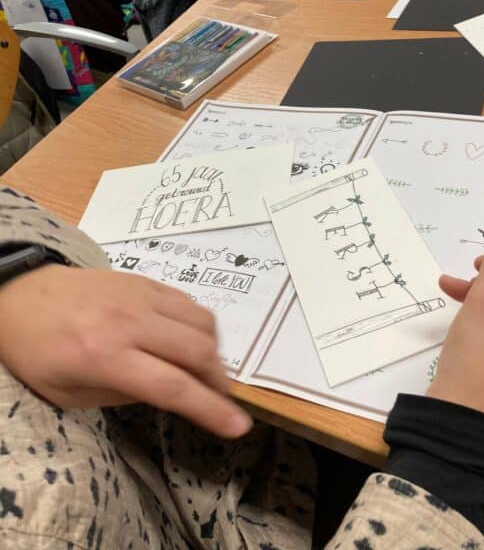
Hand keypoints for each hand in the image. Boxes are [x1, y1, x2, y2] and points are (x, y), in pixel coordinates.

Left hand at [0, 265, 252, 437]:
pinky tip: (189, 341)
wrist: (19, 295)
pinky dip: (199, 326)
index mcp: (103, 356)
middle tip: (222, 400)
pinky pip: (188, 302)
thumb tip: (172, 393)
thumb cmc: (37, 353)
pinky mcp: (144, 280)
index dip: (210, 409)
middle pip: (197, 351)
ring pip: (201, 322)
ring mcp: (139, 294)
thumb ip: (123, 395)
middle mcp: (128, 321)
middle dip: (220, 382)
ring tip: (206, 372)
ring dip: (214, 352)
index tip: (238, 427)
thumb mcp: (69, 394)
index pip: (172, 386)